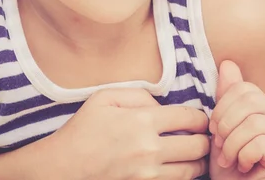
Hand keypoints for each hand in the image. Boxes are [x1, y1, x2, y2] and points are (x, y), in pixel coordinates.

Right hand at [0, 88, 208, 179]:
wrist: (60, 169)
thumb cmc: (83, 129)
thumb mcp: (106, 97)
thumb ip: (139, 94)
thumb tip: (162, 104)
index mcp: (143, 121)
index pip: (190, 117)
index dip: (201, 117)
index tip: (201, 118)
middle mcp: (149, 150)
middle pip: (197, 146)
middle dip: (204, 140)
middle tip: (203, 136)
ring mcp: (147, 176)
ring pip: (191, 171)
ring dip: (197, 161)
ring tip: (194, 154)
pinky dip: (182, 178)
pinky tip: (178, 169)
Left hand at [209, 61, 264, 178]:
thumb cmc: (231, 166)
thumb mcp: (222, 128)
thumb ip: (227, 97)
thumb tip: (228, 64)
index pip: (243, 88)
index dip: (222, 106)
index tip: (213, 129)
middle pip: (249, 101)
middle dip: (226, 124)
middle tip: (220, 146)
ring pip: (253, 123)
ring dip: (232, 144)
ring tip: (229, 159)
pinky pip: (260, 143)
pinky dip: (243, 156)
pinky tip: (244, 166)